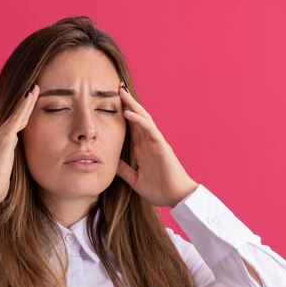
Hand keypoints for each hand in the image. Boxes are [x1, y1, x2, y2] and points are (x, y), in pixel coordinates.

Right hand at [0, 84, 38, 205]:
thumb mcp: (5, 176)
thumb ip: (10, 168)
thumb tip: (12, 169)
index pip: (12, 130)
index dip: (20, 119)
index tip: (26, 112)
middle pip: (14, 119)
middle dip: (23, 106)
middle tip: (32, 92)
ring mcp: (0, 136)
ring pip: (17, 115)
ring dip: (27, 101)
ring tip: (35, 90)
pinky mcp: (6, 137)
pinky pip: (19, 117)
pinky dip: (26, 105)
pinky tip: (32, 95)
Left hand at [115, 84, 198, 207]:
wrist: (176, 197)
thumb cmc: (159, 190)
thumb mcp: (135, 179)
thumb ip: (124, 170)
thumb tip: (110, 163)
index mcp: (142, 149)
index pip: (130, 127)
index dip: (121, 115)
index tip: (109, 104)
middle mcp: (148, 142)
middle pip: (136, 118)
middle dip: (127, 103)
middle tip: (115, 89)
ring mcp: (155, 142)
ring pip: (143, 118)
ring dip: (132, 105)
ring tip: (121, 92)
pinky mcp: (161, 145)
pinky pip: (149, 129)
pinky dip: (138, 120)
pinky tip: (128, 113)